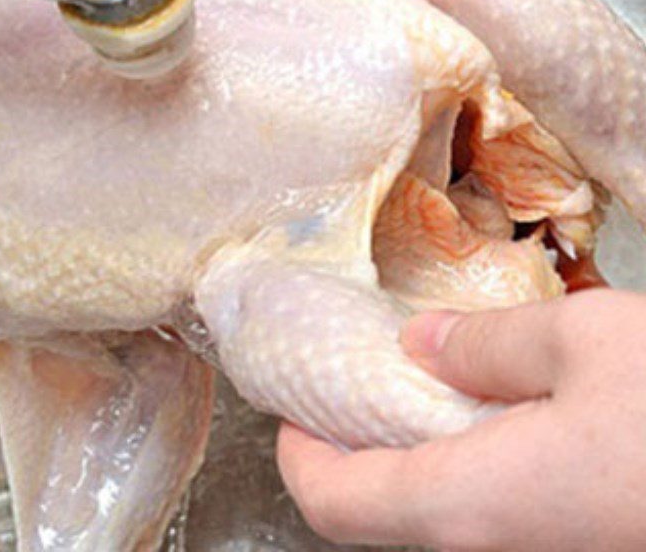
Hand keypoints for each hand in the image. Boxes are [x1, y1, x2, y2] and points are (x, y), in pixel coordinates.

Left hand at [277, 288, 645, 549]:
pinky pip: (493, 512)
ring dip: (410, 454)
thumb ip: (489, 345)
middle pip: (381, 514)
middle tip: (350, 383)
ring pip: (439, 514)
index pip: (337, 503)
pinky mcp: (583, 538)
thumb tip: (420, 345)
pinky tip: (491, 412)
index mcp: (471, 505)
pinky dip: (465, 462)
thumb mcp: (586, 343)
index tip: (289, 404)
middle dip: (352, 450)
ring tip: (412, 385)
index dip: (298, 454)